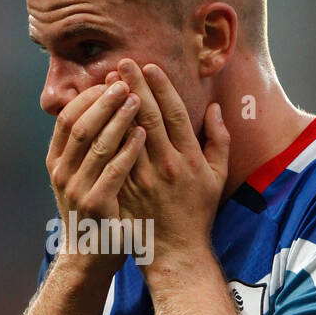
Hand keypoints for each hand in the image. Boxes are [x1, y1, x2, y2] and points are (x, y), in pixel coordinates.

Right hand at [45, 80, 145, 268]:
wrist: (90, 256)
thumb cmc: (92, 210)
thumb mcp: (78, 176)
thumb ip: (84, 146)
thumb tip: (98, 104)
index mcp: (56, 162)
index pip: (66, 118)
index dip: (88, 97)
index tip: (110, 81)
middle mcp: (62, 173)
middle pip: (80, 126)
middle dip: (103, 102)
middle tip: (125, 82)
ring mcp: (77, 190)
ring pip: (96, 145)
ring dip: (117, 119)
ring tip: (137, 100)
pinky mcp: (96, 206)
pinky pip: (114, 171)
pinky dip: (128, 150)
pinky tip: (143, 134)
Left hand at [111, 60, 229, 272]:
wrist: (176, 252)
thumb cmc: (198, 212)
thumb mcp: (218, 177)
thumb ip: (219, 140)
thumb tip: (215, 108)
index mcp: (190, 159)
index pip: (174, 114)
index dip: (161, 87)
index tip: (150, 66)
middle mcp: (166, 166)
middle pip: (147, 117)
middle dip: (134, 86)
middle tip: (122, 63)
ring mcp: (143, 180)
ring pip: (125, 134)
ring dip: (115, 106)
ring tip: (107, 82)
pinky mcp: (124, 192)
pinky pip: (112, 158)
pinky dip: (104, 135)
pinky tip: (96, 116)